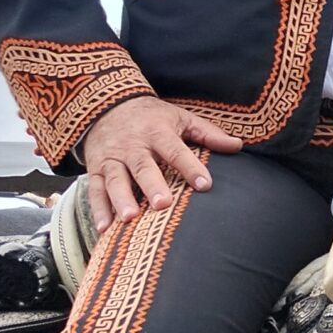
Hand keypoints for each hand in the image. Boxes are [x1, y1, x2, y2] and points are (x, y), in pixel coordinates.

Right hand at [79, 97, 244, 232]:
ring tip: (129, 218)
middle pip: (143, 167)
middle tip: (163, 204)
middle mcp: (133, 146)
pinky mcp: (95, 169)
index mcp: (157, 132)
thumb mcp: (180, 118)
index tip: (205, 184)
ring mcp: (112, 158)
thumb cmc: (151, 117)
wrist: (106, 104)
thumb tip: (238, 145)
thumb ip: (208, 134)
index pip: (176, 151)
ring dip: (121, 199)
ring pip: (115, 179)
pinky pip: (94, 190)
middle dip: (152, 185)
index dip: (190, 167)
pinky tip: (104, 229)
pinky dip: (97, 209)